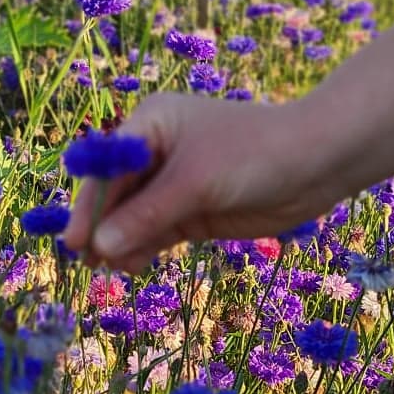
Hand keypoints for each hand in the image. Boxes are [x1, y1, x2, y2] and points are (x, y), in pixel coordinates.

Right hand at [60, 93, 329, 273]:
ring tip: (114, 268)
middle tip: (88, 262)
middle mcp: (155, 152)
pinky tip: (133, 265)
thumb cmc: (253, 154)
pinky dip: (143, 248)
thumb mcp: (195, 182)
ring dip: (122, 242)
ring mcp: (174, 184)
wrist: (317, 163)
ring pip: (133, 217)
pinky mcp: (192, 210)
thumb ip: (147, 215)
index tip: (77, 240)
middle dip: (104, 226)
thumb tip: (101, 245)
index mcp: (150, 125)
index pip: (107, 167)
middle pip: (115, 194)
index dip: (89, 204)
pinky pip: (155, 231)